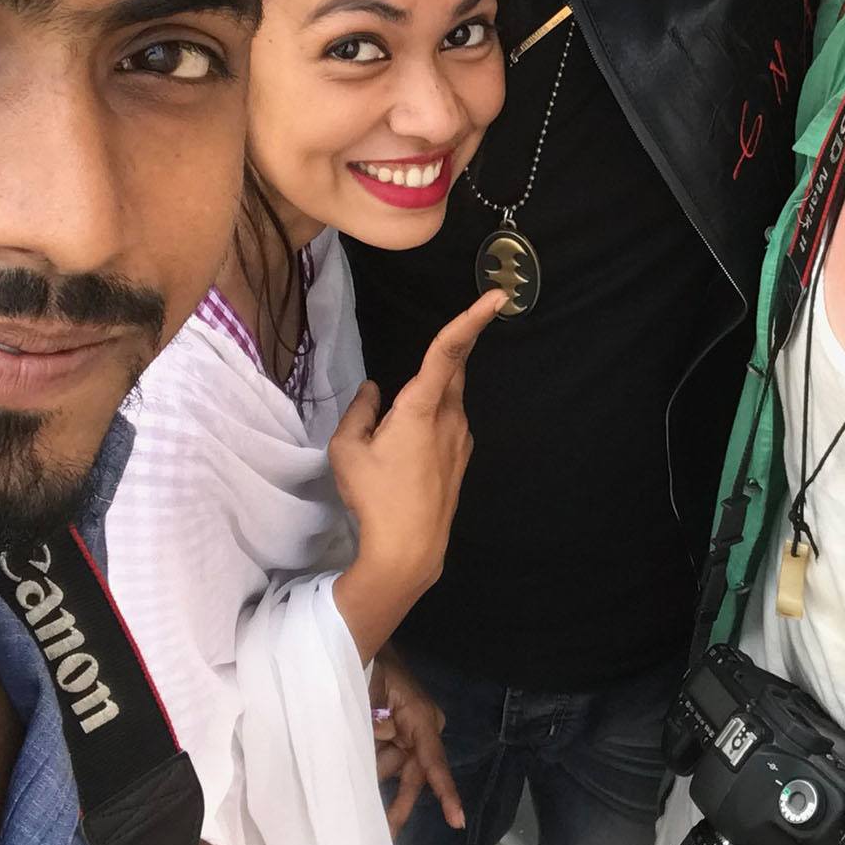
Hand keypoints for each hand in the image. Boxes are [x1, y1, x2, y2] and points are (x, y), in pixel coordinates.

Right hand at [327, 288, 502, 657]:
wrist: (409, 549)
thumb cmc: (375, 496)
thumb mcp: (347, 450)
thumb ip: (359, 411)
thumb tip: (373, 391)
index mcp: (422, 407)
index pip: (448, 351)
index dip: (471, 318)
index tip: (497, 295)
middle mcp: (451, 417)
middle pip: (452, 369)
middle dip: (448, 351)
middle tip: (441, 344)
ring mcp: (462, 438)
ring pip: (448, 400)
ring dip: (428, 398)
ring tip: (394, 435)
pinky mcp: (462, 457)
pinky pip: (448, 424)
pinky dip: (431, 423)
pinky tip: (407, 454)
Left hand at [369, 649, 463, 833]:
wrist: (359, 642)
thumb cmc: (367, 666)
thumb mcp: (366, 697)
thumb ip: (372, 733)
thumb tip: (372, 769)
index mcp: (420, 718)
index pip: (433, 762)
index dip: (445, 792)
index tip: (458, 820)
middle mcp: (422, 729)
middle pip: (412, 776)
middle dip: (397, 805)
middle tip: (385, 836)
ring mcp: (410, 732)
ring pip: (393, 770)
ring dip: (373, 773)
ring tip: (351, 762)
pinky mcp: (396, 733)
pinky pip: (385, 759)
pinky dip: (371, 764)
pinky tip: (355, 760)